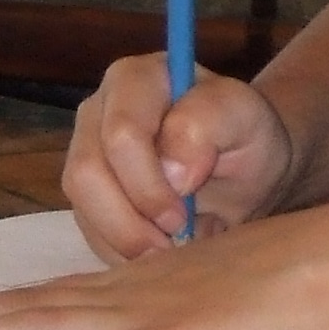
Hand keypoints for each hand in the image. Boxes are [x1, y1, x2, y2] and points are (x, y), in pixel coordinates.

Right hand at [63, 53, 296, 261]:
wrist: (243, 171)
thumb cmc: (246, 137)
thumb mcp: (246, 119)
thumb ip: (210, 122)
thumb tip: (172, 171)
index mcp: (137, 79)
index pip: (121, 134)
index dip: (148, 183)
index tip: (184, 214)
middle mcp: (100, 110)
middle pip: (86, 173)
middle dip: (130, 220)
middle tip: (175, 238)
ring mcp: (86, 152)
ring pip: (82, 206)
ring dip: (125, 239)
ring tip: (170, 247)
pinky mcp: (85, 194)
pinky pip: (88, 231)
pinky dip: (122, 250)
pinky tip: (158, 248)